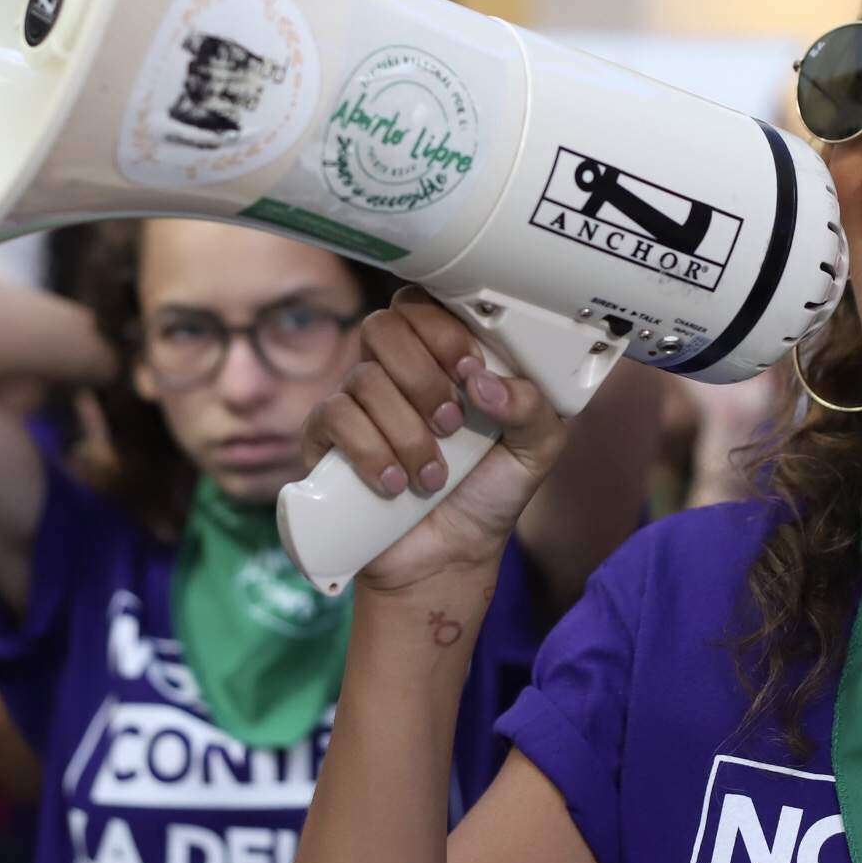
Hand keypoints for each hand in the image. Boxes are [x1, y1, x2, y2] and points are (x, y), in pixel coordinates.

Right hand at [299, 288, 571, 594]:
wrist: (447, 557)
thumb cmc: (488, 492)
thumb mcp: (536, 450)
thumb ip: (533, 406)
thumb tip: (484, 383)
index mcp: (442, 359)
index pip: (423, 305)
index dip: (443, 329)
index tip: (471, 371)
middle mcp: (394, 372)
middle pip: (384, 328)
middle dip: (422, 376)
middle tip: (452, 424)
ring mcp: (356, 403)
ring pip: (365, 379)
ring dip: (406, 431)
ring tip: (432, 476)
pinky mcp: (326, 439)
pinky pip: (334, 417)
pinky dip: (370, 451)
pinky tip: (395, 482)